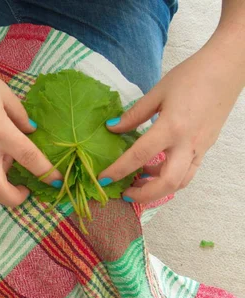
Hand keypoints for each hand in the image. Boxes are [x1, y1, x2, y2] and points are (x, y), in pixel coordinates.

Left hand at [98, 41, 244, 203]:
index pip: (139, 155)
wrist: (228, 68)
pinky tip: (156, 169)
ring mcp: (199, 148)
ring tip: (138, 182)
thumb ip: (134, 114)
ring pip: (181, 182)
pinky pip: (189, 171)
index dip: (119, 170)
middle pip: (167, 183)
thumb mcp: (157, 93)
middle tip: (125, 193)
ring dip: (158, 189)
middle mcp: (187, 143)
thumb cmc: (191, 76)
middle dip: (143, 194)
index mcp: (171, 127)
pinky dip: (171, 178)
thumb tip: (112, 127)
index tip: (104, 179)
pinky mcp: (206, 148)